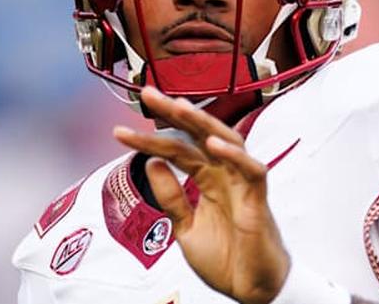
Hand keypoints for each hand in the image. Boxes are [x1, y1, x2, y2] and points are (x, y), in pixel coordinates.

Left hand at [113, 87, 289, 303]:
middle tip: (148, 94)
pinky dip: (235, 156)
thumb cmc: (226, 259)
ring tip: (179, 107)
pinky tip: (214, 145)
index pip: (176, 149)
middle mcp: (225, 174)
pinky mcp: (258, 200)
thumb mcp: (185, 228)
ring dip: (204, 123)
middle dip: (174, 112)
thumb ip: (171, 196)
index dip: (148, 139)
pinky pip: (252, 170)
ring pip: (227, 141)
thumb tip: (152, 162)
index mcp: (208, 178)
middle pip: (199, 134)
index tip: (120, 132)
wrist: (250, 290)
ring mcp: (242, 183)